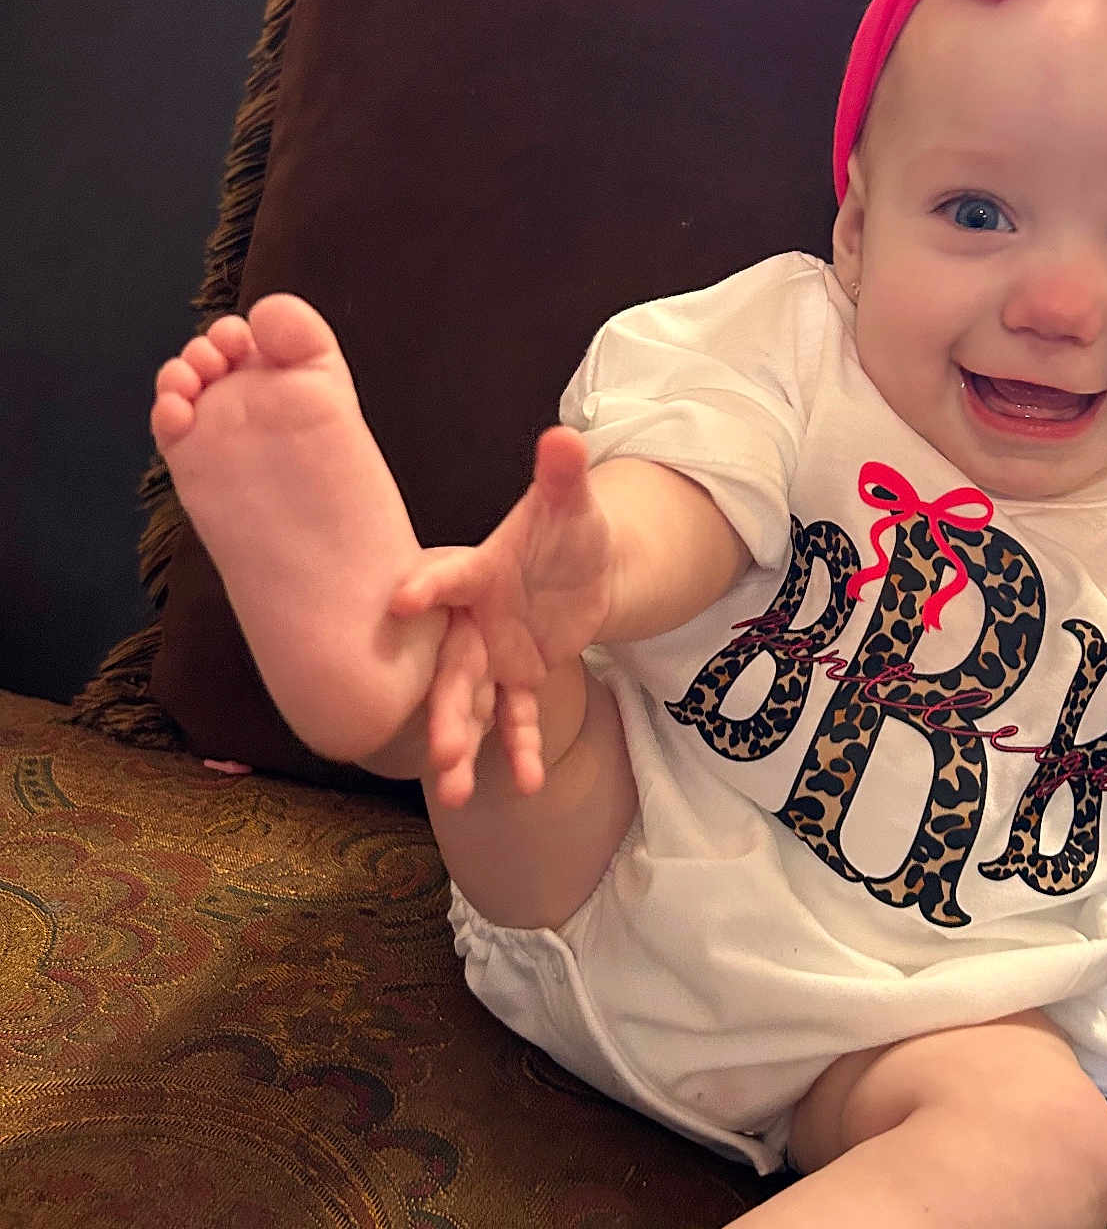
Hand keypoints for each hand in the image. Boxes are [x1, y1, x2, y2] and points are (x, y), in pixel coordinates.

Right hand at [388, 426, 613, 806]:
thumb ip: (561, 477)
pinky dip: (523, 748)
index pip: (448, 579)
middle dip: (443, 710)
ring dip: (464, 745)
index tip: (400, 602)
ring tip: (457, 792)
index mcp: (479, 572)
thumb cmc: (567, 529)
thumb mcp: (571, 506)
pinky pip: (518, 717)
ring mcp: (493, 654)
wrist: (583, 567)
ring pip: (471, 705)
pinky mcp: (519, 678)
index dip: (426, 588)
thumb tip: (564, 435)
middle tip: (436, 751)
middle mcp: (474, 620)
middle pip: (451, 668)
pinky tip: (529, 783)